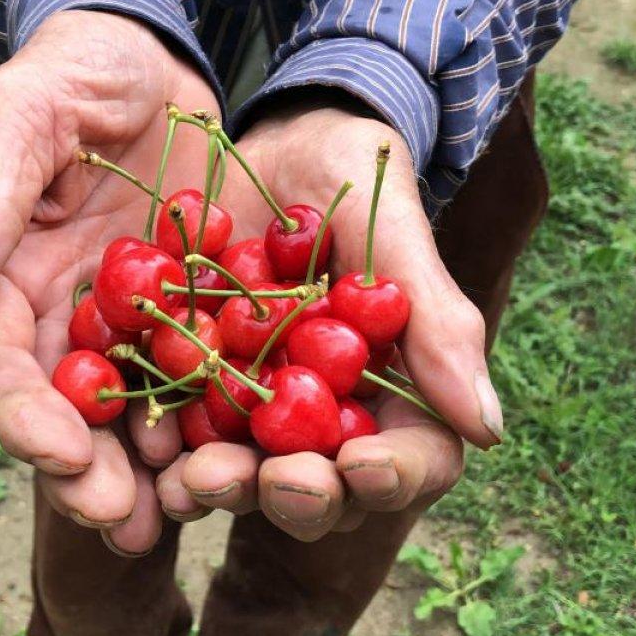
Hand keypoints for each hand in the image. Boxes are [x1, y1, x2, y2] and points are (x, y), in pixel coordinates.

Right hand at [0, 11, 243, 553]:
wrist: (156, 59)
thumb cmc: (76, 69)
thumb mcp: (24, 109)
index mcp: (5, 276)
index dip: (23, 415)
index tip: (62, 455)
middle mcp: (61, 314)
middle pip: (63, 410)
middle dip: (86, 471)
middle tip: (121, 520)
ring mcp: (128, 320)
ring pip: (132, 412)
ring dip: (148, 471)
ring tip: (175, 517)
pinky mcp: (191, 313)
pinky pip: (200, 376)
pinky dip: (212, 421)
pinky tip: (236, 458)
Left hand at [156, 104, 498, 539]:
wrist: (262, 140)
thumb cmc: (348, 172)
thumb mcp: (389, 227)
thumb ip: (434, 322)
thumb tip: (487, 428)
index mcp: (395, 387)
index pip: (413, 457)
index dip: (394, 475)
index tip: (362, 463)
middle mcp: (328, 413)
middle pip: (328, 487)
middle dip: (303, 495)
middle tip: (278, 480)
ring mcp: (257, 407)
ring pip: (249, 475)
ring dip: (227, 488)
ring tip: (198, 479)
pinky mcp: (191, 386)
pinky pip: (177, 434)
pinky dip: (163, 453)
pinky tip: (148, 453)